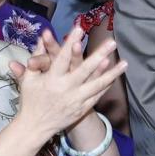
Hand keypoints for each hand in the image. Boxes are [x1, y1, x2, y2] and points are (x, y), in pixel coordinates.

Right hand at [11, 27, 127, 142]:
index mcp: (51, 79)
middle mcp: (66, 88)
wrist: (35, 126)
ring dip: (112, 73)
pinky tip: (115, 76)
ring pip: (97, 84)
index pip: (62, 57)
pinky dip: (106, 85)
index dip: (71, 42)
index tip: (80, 29)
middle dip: (100, 55)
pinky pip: (98, 95)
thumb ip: (37, 56)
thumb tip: (43, 36)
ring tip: (125, 62)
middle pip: (85, 69)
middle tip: (112, 42)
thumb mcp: (29, 77)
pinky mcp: (82, 108)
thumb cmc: (31, 99)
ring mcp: (76, 100)